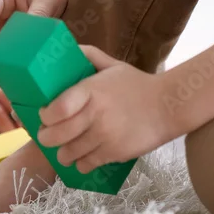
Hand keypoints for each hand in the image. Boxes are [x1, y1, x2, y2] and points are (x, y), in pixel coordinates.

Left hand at [37, 46, 178, 172]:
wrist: (169, 106)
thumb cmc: (138, 85)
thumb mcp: (113, 65)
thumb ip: (89, 55)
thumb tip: (68, 48)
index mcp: (91, 91)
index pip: (57, 109)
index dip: (45, 116)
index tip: (44, 115)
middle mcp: (95, 115)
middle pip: (56, 135)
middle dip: (46, 138)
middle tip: (47, 136)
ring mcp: (104, 136)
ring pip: (68, 153)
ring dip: (62, 153)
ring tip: (64, 148)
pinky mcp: (114, 153)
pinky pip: (85, 165)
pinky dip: (80, 163)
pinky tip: (82, 157)